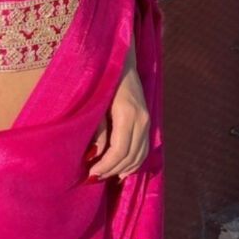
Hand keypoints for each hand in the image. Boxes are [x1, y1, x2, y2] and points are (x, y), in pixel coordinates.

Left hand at [84, 51, 149, 182]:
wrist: (121, 61)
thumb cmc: (102, 79)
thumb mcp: (96, 103)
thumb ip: (98, 129)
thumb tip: (96, 155)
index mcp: (126, 114)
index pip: (120, 150)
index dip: (106, 165)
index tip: (91, 173)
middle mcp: (141, 119)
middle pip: (130, 156)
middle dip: (112, 170)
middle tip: (94, 177)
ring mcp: (147, 120)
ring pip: (140, 155)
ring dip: (123, 168)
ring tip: (105, 176)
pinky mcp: (147, 120)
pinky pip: (144, 148)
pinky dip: (134, 161)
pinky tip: (122, 169)